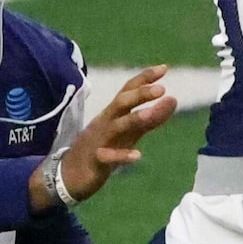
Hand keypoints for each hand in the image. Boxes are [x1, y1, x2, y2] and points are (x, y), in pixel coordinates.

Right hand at [44, 65, 176, 207]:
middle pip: (121, 103)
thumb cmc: (103, 148)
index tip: (164, 68)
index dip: (144, 79)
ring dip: (133, 119)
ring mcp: (99, 141)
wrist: (69, 175)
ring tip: (151, 114)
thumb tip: (173, 99)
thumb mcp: (129, 132)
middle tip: (162, 88)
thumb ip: (151, 118)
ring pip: (116, 126)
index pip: (127, 91)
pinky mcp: (96, 162)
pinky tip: (137, 156)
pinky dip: (121, 156)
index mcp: (113, 114)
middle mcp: (106, 123)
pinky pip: (107, 156)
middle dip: (140, 94)